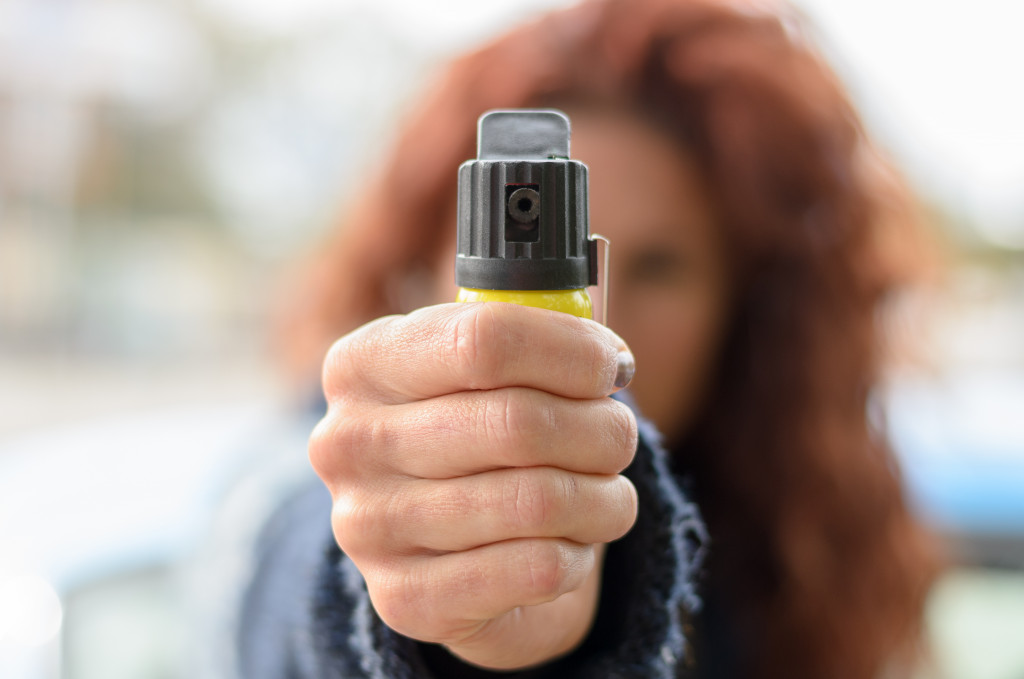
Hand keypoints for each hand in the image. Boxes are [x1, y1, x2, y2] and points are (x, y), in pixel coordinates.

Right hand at [310, 302, 637, 669]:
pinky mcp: (406, 599)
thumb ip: (535, 336)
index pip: (487, 340)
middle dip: (601, 429)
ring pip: (539, 500)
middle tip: (618, 436)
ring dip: (603, 497)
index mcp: (362, 363)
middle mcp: (348, 443)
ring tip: (607, 491)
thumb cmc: (478, 432)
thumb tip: (606, 358)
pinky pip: (537, 569)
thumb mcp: (487, 367)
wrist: (442, 545)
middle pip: (519, 423)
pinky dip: (578, 554)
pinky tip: (570, 543)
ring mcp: (368, 527)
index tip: (613, 367)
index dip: (574, 352)